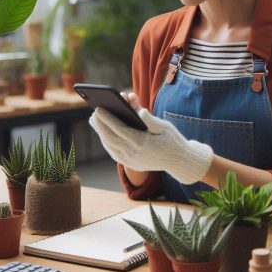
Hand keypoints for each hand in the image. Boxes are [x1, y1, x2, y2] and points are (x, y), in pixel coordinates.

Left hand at [89, 107, 212, 184]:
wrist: (178, 161)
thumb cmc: (172, 139)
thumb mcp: (164, 126)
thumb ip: (151, 119)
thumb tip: (139, 111)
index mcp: (142, 142)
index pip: (119, 129)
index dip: (107, 118)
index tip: (98, 108)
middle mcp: (134, 153)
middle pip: (111, 137)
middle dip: (100, 125)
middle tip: (93, 113)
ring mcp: (131, 160)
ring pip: (110, 146)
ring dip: (101, 133)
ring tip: (95, 121)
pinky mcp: (130, 164)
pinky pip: (114, 152)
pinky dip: (107, 142)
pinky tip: (103, 133)